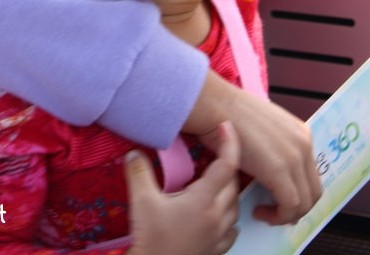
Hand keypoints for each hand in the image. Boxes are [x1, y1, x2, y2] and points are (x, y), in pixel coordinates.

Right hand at [125, 121, 239, 254]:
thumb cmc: (151, 239)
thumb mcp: (142, 201)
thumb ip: (139, 172)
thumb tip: (134, 152)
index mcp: (203, 201)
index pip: (226, 165)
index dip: (229, 143)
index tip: (226, 127)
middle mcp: (216, 217)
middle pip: (233, 184)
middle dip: (227, 166)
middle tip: (215, 153)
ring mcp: (218, 236)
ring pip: (235, 207)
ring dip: (229, 191)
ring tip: (217, 182)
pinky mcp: (215, 251)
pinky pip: (232, 231)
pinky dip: (229, 218)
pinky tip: (220, 216)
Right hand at [183, 70, 320, 225]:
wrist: (217, 105)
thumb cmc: (230, 115)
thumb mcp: (264, 129)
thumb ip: (276, 148)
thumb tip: (273, 173)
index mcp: (302, 134)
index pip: (311, 176)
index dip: (298, 195)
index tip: (278, 201)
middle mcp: (304, 145)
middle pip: (313, 193)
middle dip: (295, 210)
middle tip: (274, 212)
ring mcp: (295, 157)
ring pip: (304, 204)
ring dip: (285, 216)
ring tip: (263, 212)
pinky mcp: (280, 170)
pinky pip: (289, 206)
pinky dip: (276, 216)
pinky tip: (258, 211)